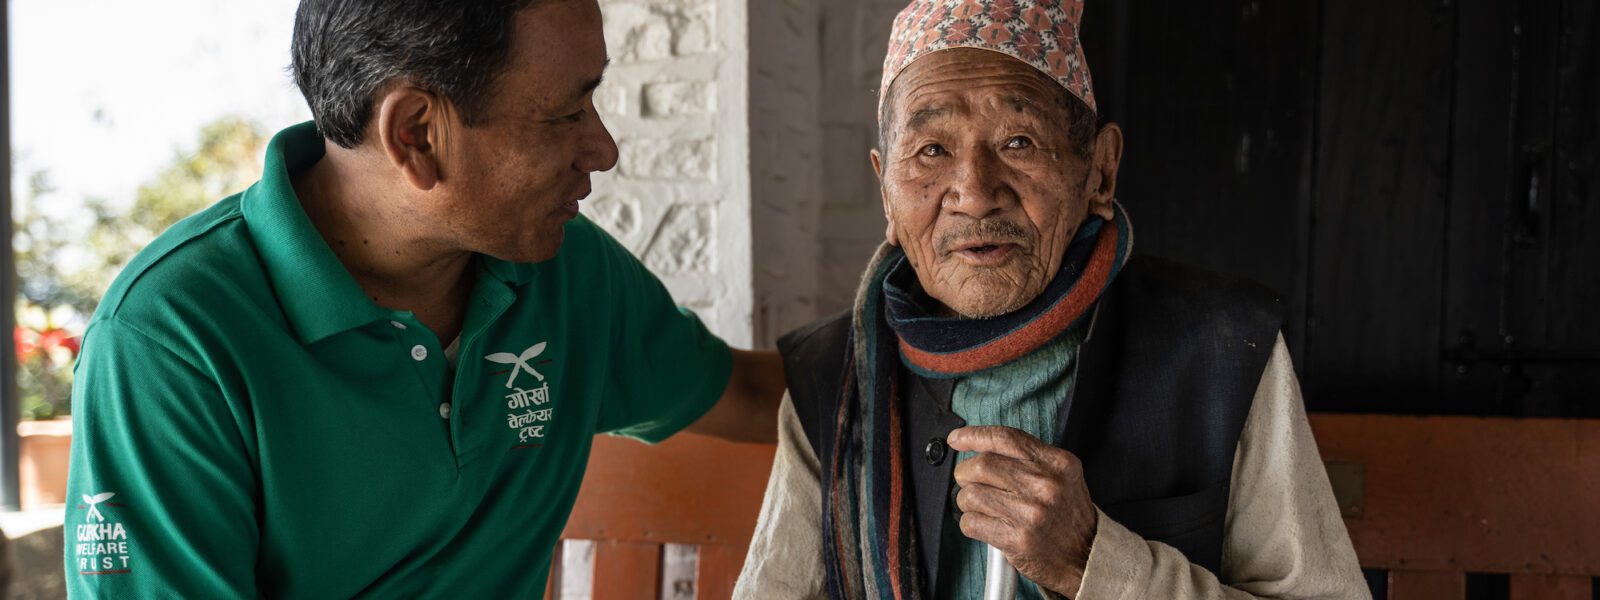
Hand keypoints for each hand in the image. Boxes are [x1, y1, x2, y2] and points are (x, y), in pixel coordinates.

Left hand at [947, 426, 1096, 595]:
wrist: (1086, 558)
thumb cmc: (1068, 516)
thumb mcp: (1063, 476)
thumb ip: (1029, 458)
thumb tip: (982, 447)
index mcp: (1057, 463)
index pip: (1005, 438)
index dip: (974, 435)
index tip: (956, 438)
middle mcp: (1045, 485)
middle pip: (982, 465)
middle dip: (966, 473)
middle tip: (970, 482)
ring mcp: (1031, 513)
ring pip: (971, 494)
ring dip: (966, 501)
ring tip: (981, 507)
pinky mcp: (1017, 539)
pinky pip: (971, 522)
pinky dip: (970, 523)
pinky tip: (985, 525)